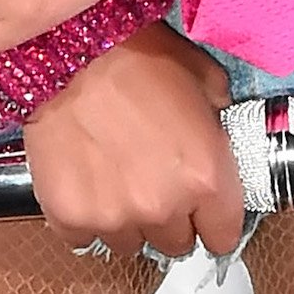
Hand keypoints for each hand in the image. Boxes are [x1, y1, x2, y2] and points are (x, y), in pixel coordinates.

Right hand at [21, 23, 241, 260]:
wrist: (71, 50)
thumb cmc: (138, 55)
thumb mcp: (201, 75)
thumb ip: (218, 113)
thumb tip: (217, 124)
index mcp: (206, 177)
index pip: (223, 236)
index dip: (213, 220)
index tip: (203, 209)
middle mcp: (163, 207)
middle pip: (177, 244)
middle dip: (170, 216)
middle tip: (154, 180)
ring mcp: (114, 217)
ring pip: (130, 243)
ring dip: (128, 218)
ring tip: (115, 176)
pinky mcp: (70, 217)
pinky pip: (85, 237)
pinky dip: (86, 216)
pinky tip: (85, 180)